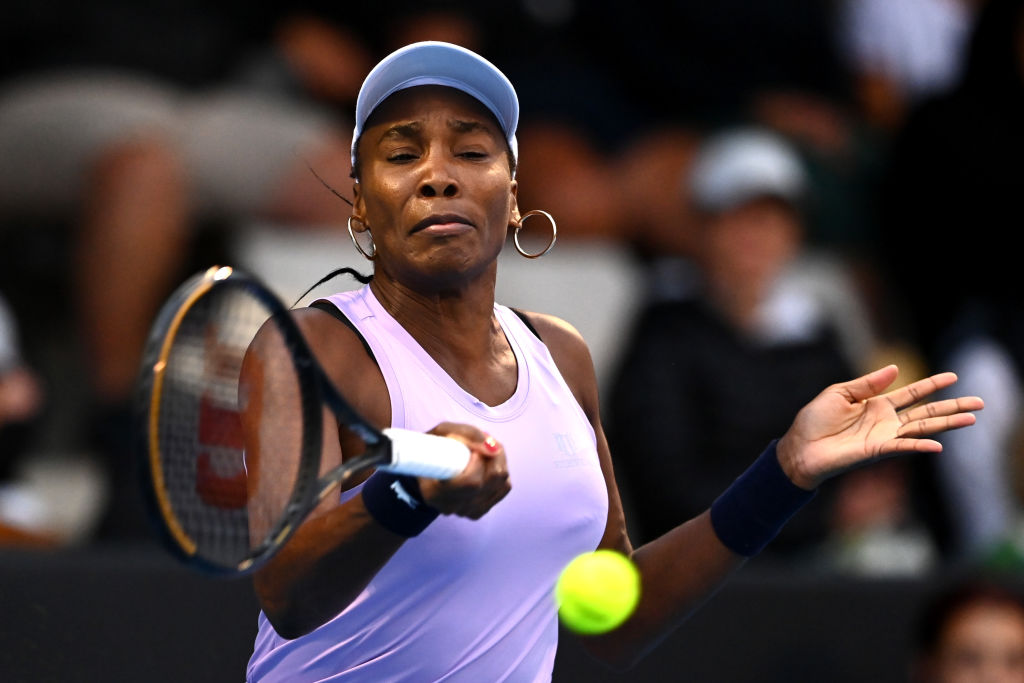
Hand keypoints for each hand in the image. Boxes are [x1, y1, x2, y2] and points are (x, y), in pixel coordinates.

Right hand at [418, 422, 510, 518]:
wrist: (428, 467)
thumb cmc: (434, 446)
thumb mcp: (443, 431)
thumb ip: (467, 435)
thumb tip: (493, 447)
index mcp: (433, 492)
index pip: (471, 483)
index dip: (479, 462)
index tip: (473, 450)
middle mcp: (450, 507)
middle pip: (489, 484)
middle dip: (493, 459)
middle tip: (482, 447)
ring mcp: (465, 512)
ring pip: (500, 486)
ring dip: (498, 463)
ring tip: (484, 454)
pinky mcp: (479, 511)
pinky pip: (503, 489)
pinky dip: (500, 473)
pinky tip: (487, 466)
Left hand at [777, 365, 983, 489]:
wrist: (800, 447)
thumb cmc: (815, 420)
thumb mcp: (840, 393)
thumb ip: (868, 383)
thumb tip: (896, 368)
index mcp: (877, 404)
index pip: (912, 392)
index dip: (932, 384)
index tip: (953, 376)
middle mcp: (886, 421)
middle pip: (926, 411)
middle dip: (952, 406)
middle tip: (980, 402)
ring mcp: (884, 437)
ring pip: (922, 428)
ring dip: (947, 424)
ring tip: (972, 418)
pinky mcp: (877, 451)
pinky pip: (903, 447)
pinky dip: (920, 445)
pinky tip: (938, 444)